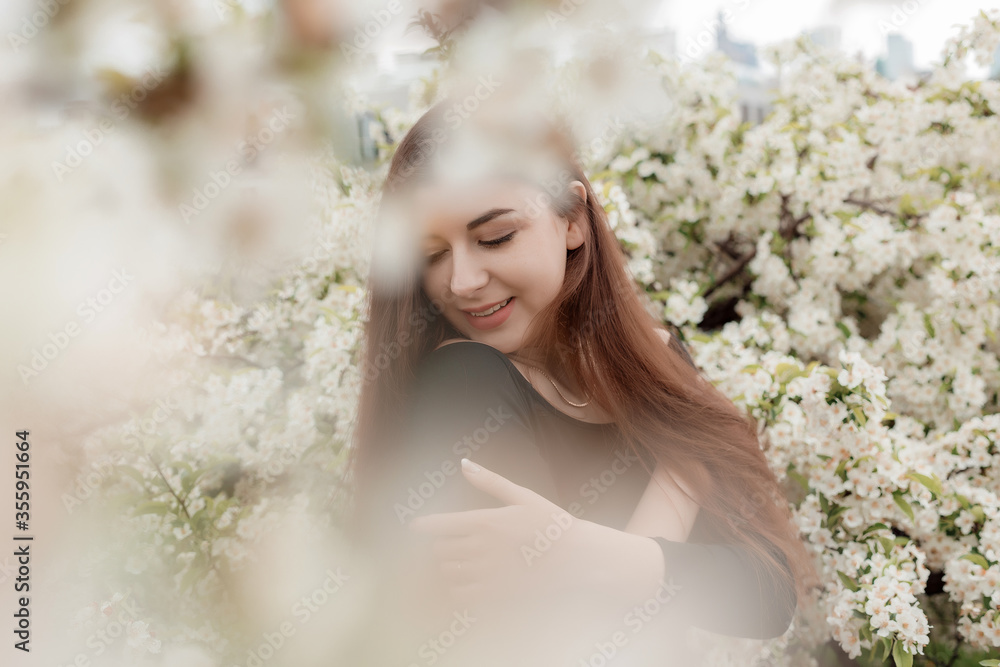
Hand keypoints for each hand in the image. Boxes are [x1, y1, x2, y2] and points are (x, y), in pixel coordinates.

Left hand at [407, 458, 664, 611]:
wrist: (581, 560)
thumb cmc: (552, 523)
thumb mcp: (523, 496)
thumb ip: (490, 481)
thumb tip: (463, 462)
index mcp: (486, 521)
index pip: (438, 526)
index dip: (423, 527)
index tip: (417, 527)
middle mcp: (482, 548)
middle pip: (439, 551)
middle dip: (438, 548)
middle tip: (448, 545)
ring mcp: (488, 575)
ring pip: (448, 574)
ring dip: (448, 569)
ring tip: (462, 563)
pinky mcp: (496, 597)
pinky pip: (461, 597)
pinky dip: (458, 590)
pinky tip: (471, 582)